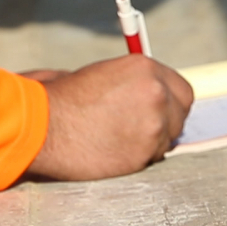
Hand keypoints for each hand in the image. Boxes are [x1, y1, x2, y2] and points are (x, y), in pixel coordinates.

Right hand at [27, 54, 193, 180]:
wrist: (45, 125)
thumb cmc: (64, 98)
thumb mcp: (103, 73)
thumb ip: (134, 81)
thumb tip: (148, 92)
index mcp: (145, 68)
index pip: (181, 89)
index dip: (170, 100)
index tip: (161, 107)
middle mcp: (156, 93)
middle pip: (181, 112)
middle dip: (168, 119)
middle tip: (145, 126)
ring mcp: (153, 125)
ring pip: (168, 137)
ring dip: (152, 140)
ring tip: (120, 138)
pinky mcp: (144, 154)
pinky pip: (153, 157)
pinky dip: (139, 156)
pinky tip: (115, 149)